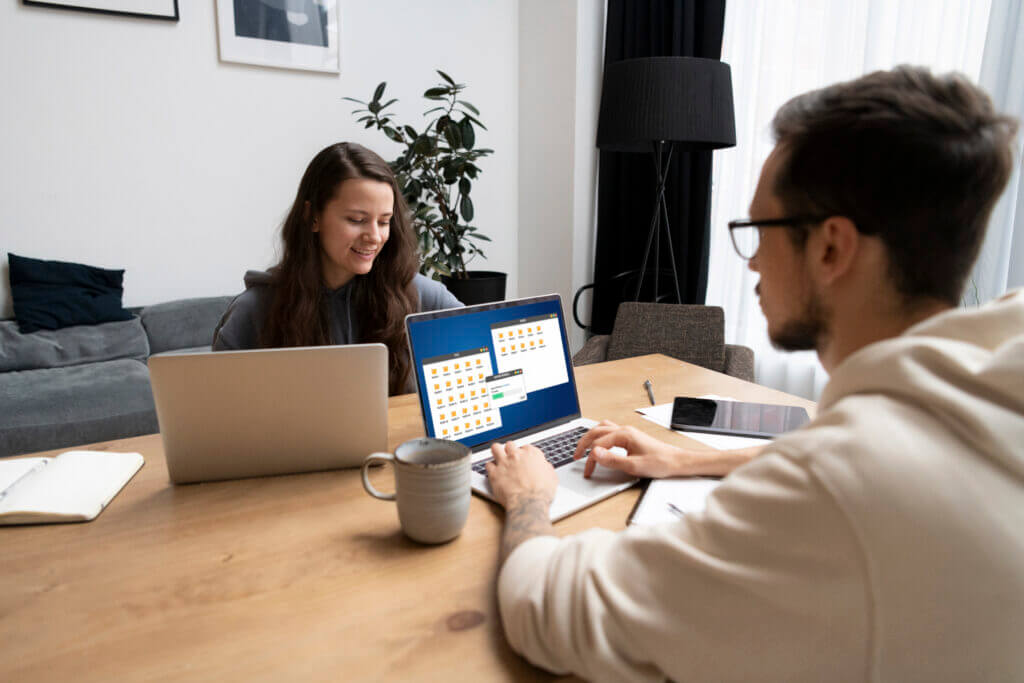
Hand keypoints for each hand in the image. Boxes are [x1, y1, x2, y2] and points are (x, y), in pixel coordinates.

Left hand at [486, 441, 558, 509]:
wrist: (529, 503)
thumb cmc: (541, 492)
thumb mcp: (552, 477)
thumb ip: (546, 468)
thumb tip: (545, 467)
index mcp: (532, 454)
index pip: (526, 447)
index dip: (524, 454)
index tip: (524, 459)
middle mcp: (516, 455)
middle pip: (510, 445)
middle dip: (510, 450)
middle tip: (511, 457)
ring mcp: (504, 463)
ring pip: (495, 448)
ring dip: (497, 452)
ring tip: (499, 457)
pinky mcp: (494, 473)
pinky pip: (488, 465)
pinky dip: (490, 468)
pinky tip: (493, 471)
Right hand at [573, 420, 759, 478]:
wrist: (677, 462)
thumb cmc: (660, 463)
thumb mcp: (634, 466)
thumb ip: (612, 460)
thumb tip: (594, 454)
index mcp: (624, 435)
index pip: (598, 445)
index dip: (590, 460)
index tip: (588, 472)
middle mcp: (624, 430)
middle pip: (596, 431)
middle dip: (583, 443)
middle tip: (575, 456)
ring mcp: (628, 432)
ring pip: (602, 428)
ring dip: (591, 437)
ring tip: (583, 448)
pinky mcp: (631, 437)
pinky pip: (610, 430)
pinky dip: (600, 435)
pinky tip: (600, 444)